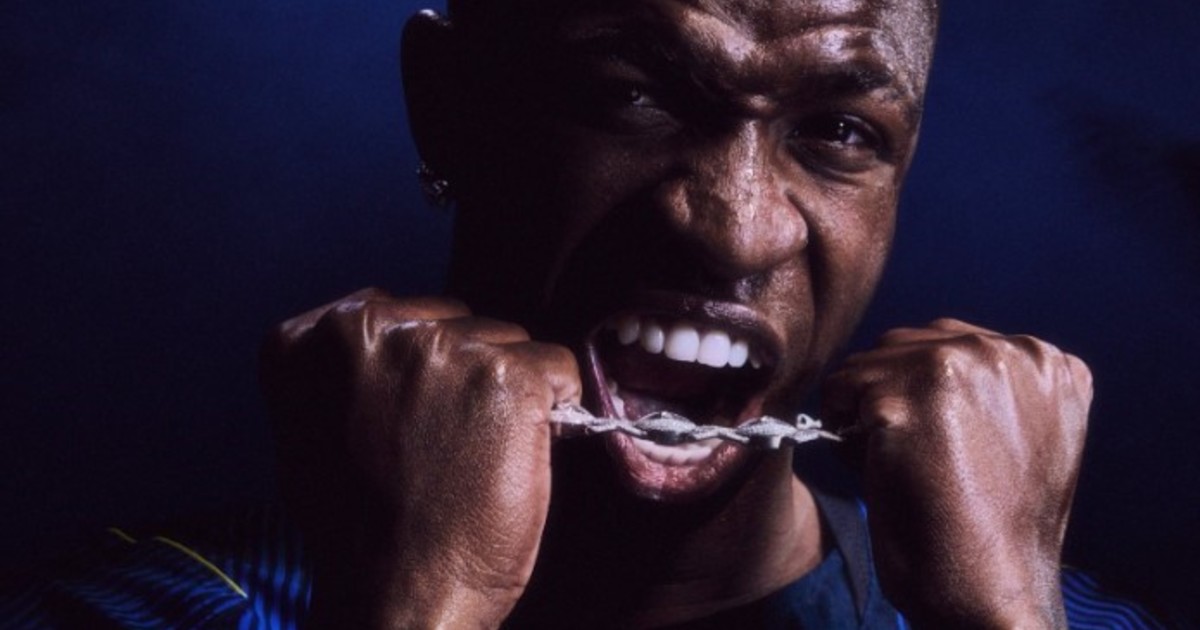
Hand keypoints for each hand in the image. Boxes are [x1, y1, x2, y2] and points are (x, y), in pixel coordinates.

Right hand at [260, 289, 580, 628]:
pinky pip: (558, 369)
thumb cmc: (362, 529)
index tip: (418, 415)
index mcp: (316, 338)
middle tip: (448, 443)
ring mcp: (441, 348)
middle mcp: (373, 329)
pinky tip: (513, 454)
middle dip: (466, 374)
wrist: (397, 593)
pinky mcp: (505, 376)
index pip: (402, 313)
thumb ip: (355, 372)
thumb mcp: (320, 429)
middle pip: (459, 321)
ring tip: (474, 456)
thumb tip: (411, 348)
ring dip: (507, 394)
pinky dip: (553, 410)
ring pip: (509, 343)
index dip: (425, 369)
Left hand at [822, 319, 1090, 627]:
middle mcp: (1011, 352)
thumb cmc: (996, 528)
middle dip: (893, 396)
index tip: (938, 443)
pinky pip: (840, 390)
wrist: (992, 591)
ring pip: (868, 365)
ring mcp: (961, 366)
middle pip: (905, 345)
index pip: (949, 343)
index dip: (924, 394)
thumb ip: (986, 389)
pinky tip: (879, 469)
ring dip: (866, 412)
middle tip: (917, 459)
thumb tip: (907, 363)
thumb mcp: (1019, 437)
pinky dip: (842, 431)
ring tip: (903, 464)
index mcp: (1048, 362)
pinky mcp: (909, 395)